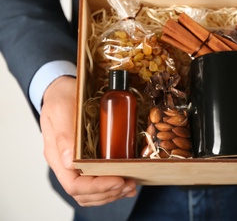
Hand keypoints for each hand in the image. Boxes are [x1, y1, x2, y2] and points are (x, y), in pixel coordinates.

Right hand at [40, 76, 136, 205]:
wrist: (61, 88)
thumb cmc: (60, 97)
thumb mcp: (61, 109)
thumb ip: (64, 135)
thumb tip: (70, 162)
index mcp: (57, 156)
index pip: (74, 185)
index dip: (97, 187)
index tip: (118, 180)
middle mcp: (66, 164)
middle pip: (85, 193)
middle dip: (109, 192)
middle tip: (130, 183)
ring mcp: (77, 163)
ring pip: (92, 192)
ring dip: (113, 193)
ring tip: (131, 186)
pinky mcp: (88, 158)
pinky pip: (98, 181)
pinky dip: (113, 186)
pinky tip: (128, 182)